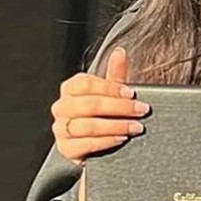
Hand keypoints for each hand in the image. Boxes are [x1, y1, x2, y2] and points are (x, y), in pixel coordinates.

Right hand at [50, 48, 145, 162]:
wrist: (91, 143)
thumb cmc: (99, 114)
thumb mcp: (109, 93)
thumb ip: (114, 73)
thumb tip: (120, 52)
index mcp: (70, 89)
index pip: (86, 84)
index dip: (110, 88)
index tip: (131, 94)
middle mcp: (62, 107)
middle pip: (88, 105)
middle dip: (118, 108)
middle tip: (139, 111)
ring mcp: (61, 129)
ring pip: (87, 126)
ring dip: (115, 126)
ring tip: (134, 127)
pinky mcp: (65, 148)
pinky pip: (84, 144)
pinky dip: (105, 141)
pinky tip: (120, 138)